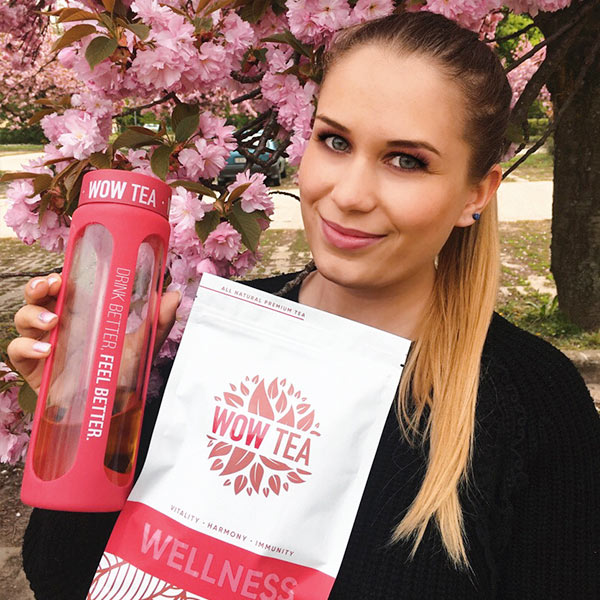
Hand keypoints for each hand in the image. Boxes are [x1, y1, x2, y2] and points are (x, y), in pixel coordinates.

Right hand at [7, 274, 179, 394]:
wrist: (112, 411)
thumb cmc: (123, 375)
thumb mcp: (143, 345)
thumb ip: (158, 321)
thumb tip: (175, 295)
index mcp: (82, 316)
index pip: (63, 289)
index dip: (56, 278)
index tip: (62, 275)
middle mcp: (61, 327)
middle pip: (36, 298)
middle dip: (36, 287)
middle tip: (50, 286)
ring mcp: (45, 346)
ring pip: (22, 319)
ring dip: (31, 314)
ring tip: (53, 321)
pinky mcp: (35, 369)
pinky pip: (16, 350)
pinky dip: (25, 346)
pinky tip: (46, 350)